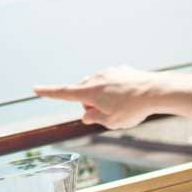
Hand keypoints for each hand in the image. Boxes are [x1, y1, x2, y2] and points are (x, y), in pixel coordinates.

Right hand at [35, 67, 191, 129]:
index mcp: (90, 91)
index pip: (63, 93)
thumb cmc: (132, 109)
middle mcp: (96, 78)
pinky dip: (115, 92)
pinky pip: (111, 83)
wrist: (156, 91)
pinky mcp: (121, 70)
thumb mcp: (110, 122)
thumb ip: (94, 118)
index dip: (49, 93)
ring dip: (103, 98)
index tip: (35, 88)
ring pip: (98, 88)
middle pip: (83, 93)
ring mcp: (109, 72)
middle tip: (107, 116)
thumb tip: (87, 115)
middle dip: (89, 105)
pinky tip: (130, 98)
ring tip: (123, 108)